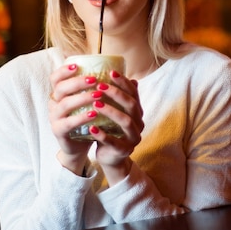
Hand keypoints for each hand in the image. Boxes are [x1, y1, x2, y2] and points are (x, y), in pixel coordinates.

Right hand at [48, 63, 96, 173]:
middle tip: (94, 79)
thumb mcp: (93, 103)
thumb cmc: (89, 119)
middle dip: (77, 82)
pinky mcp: (59, 131)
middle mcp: (54, 104)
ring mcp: (55, 118)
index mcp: (60, 94)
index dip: (63, 71)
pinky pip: (68, 123)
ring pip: (64, 104)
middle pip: (60, 88)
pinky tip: (94, 114)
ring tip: (98, 95)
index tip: (77, 65)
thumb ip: (104, 89)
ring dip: (82, 98)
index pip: (55, 78)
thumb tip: (128, 77)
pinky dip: (81, 118)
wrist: (82, 144)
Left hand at [90, 70, 143, 184]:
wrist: (111, 157)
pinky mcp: (123, 150)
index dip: (123, 82)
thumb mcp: (114, 112)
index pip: (134, 93)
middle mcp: (138, 123)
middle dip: (116, 94)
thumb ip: (116, 96)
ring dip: (111, 111)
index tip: (111, 72)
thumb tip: (113, 73)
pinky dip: (103, 134)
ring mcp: (132, 138)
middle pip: (132, 105)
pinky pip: (114, 142)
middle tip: (100, 85)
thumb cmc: (111, 129)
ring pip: (125, 122)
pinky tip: (91, 128)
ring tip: (95, 104)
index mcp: (137, 112)